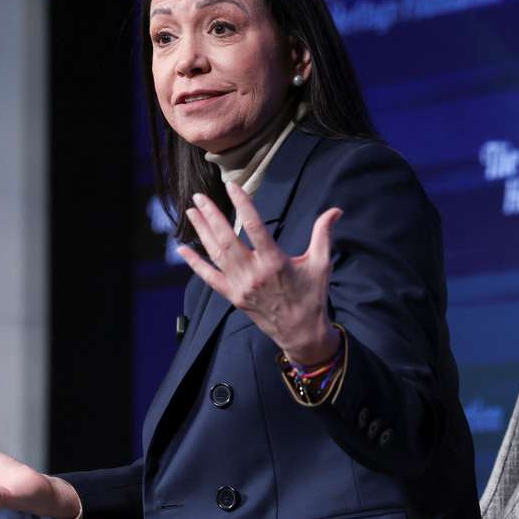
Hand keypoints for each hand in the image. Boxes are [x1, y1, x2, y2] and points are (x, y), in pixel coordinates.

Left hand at [177, 181, 342, 364]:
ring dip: (201, 232)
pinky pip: (209, 278)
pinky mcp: (233, 297)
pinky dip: (195, 263)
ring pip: (216, 254)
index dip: (242, 204)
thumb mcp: (321, 264)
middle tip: (199, 196)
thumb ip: (323, 234)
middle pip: (227, 239)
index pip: (254, 226)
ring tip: (191, 211)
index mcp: (275, 262)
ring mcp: (240, 286)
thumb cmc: (312, 296)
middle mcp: (254, 273)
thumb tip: (336, 210)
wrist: (301, 332)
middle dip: (211, 216)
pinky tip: (182, 249)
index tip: (231, 186)